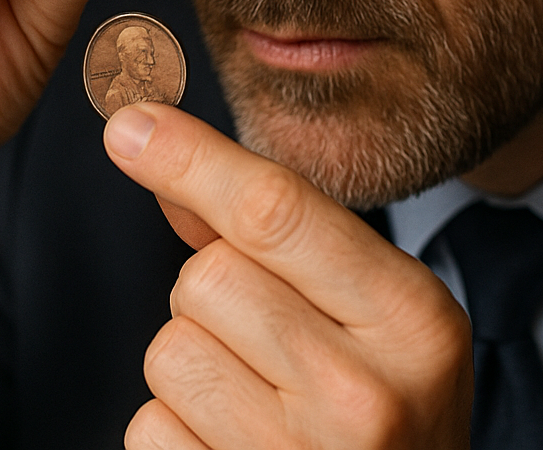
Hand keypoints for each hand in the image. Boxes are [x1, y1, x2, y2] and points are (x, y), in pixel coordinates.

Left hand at [103, 102, 473, 449]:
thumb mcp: (373, 317)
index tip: (128, 124)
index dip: (190, 157)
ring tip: (259, 403)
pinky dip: (176, 432)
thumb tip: (161, 147)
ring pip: (169, 351)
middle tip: (268, 342)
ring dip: (192, 366)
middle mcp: (367, 393)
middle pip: (207, 279)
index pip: (277, 211)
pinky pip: (149, 428)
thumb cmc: (388, 416)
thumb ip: (276, 235)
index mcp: (414, 320)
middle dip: (212, 296)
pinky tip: (236, 448)